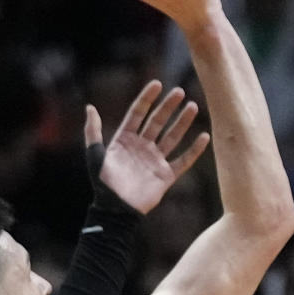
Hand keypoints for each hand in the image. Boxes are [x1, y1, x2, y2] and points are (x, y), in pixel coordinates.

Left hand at [85, 81, 209, 214]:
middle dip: (168, 106)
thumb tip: (90, 107)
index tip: (157, 84)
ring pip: (172, 136)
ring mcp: (155, 160)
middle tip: (179, 92)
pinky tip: (204, 136)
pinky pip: (183, 160)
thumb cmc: (104, 184)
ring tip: (193, 106)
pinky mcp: (166, 176)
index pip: (137, 113)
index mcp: (125, 140)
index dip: (147, 98)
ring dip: (182, 122)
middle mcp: (142, 147)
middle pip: (157, 122)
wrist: (117, 210)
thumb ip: (93, 132)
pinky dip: (194, 150)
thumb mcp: (95, 155)